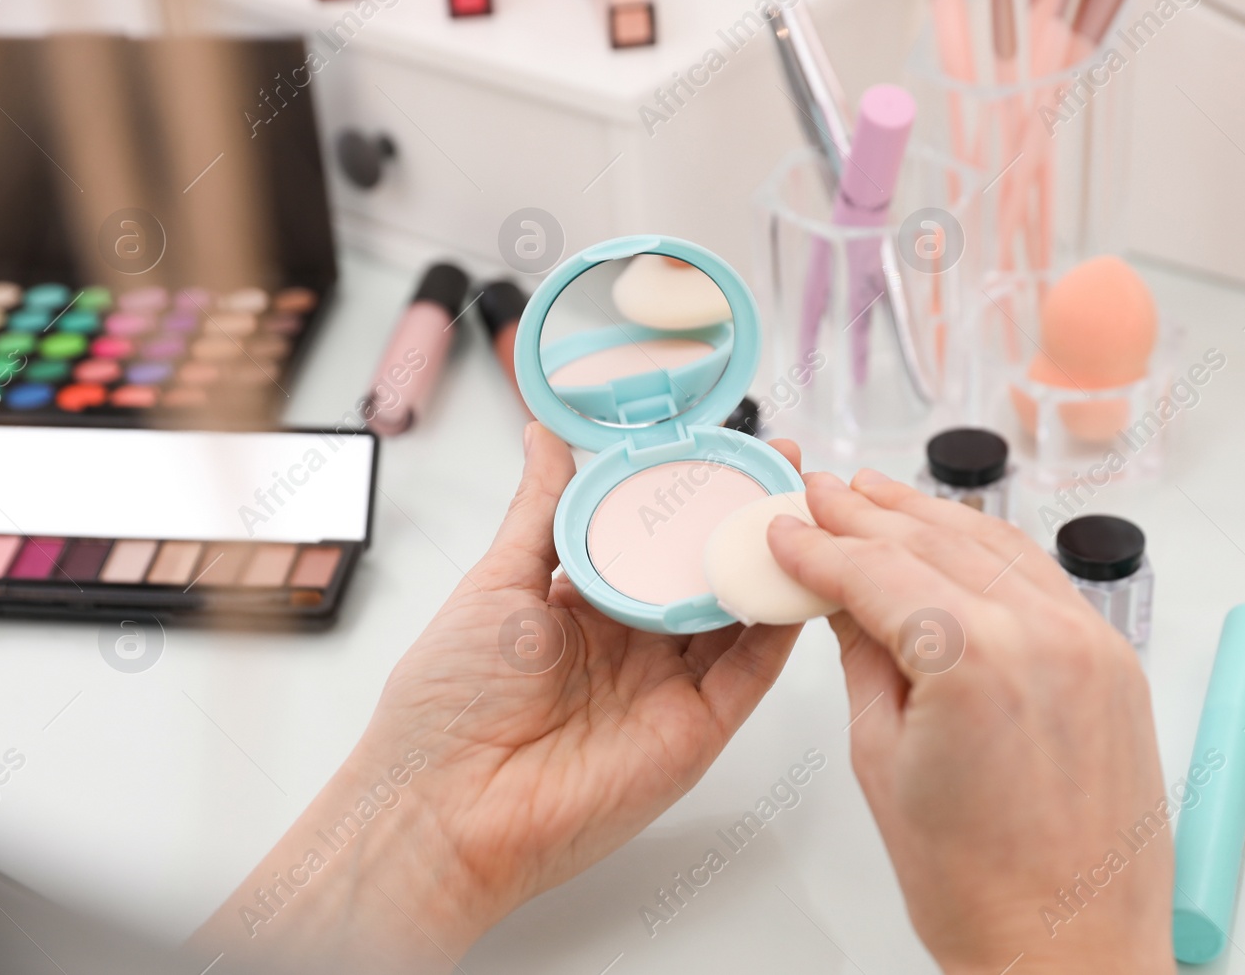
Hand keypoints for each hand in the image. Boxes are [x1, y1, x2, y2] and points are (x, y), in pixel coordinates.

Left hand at [192, 423, 803, 972]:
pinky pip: (751, 670)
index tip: (724, 443)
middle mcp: (634, 643)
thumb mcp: (495, 583)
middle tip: (780, 461)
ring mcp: (670, 685)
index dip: (689, 492)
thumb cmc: (448, 702)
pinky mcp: (697, 729)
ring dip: (771, 559)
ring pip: (739, 612)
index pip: (654, 537)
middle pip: (705, 569)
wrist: (444, 808)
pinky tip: (794, 573)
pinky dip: (779, 623)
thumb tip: (544, 435)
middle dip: (744, 515)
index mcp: (585, 605)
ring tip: (799, 501)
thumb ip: (541, 511)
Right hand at [768, 470, 1173, 974]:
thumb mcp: (881, 761)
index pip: (877, 571)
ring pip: (995, 545)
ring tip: (877, 495)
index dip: (821, 546)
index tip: (787, 527)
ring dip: (930, 515)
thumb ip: (863, 658)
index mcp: (973, 659)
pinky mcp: (1114, 659)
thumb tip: (842, 599)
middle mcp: (1042, 633)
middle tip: (823, 490)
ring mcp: (1089, 641)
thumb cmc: (979, 887)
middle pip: (936, 541)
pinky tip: (955, 537)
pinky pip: (1042, 577)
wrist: (1071, 949)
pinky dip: (990, 548)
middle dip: (869, 513)